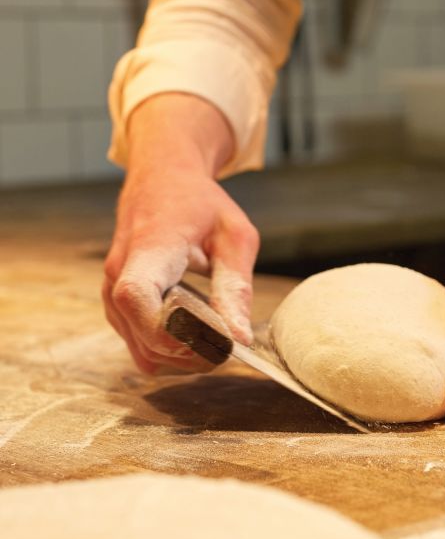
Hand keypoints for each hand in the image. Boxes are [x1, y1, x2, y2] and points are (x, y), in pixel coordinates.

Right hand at [102, 94, 258, 373]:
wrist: (162, 180)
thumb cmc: (201, 204)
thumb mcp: (234, 236)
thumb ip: (235, 287)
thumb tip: (239, 339)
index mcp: (149, 249)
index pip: (135, 297)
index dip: (170, 330)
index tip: (212, 336)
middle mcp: (119, 275)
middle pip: (146, 338)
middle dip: (194, 353)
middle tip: (230, 342)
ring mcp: (112, 294)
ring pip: (145, 351)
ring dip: (185, 358)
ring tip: (217, 337)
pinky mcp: (117, 307)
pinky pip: (142, 347)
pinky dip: (172, 353)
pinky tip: (197, 335)